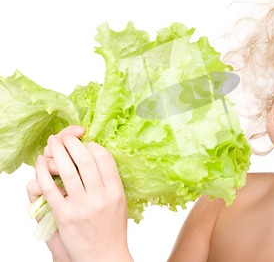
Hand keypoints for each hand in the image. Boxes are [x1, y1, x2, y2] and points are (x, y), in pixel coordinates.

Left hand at [28, 125, 132, 261]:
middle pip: (84, 159)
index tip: (84, 144)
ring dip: (56, 152)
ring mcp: (82, 207)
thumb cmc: (112, 229)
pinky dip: (43, 173)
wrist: (103, 256)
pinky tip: (40, 164)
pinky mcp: (64, 216)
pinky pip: (50, 189)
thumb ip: (110, 181)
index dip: (92, 146)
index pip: (104, 158)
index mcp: (116, 191)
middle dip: (72, 143)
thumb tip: (95, 157)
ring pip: (67, 171)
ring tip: (51, 144)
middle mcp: (101, 197)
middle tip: (64, 137)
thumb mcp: (119, 202)